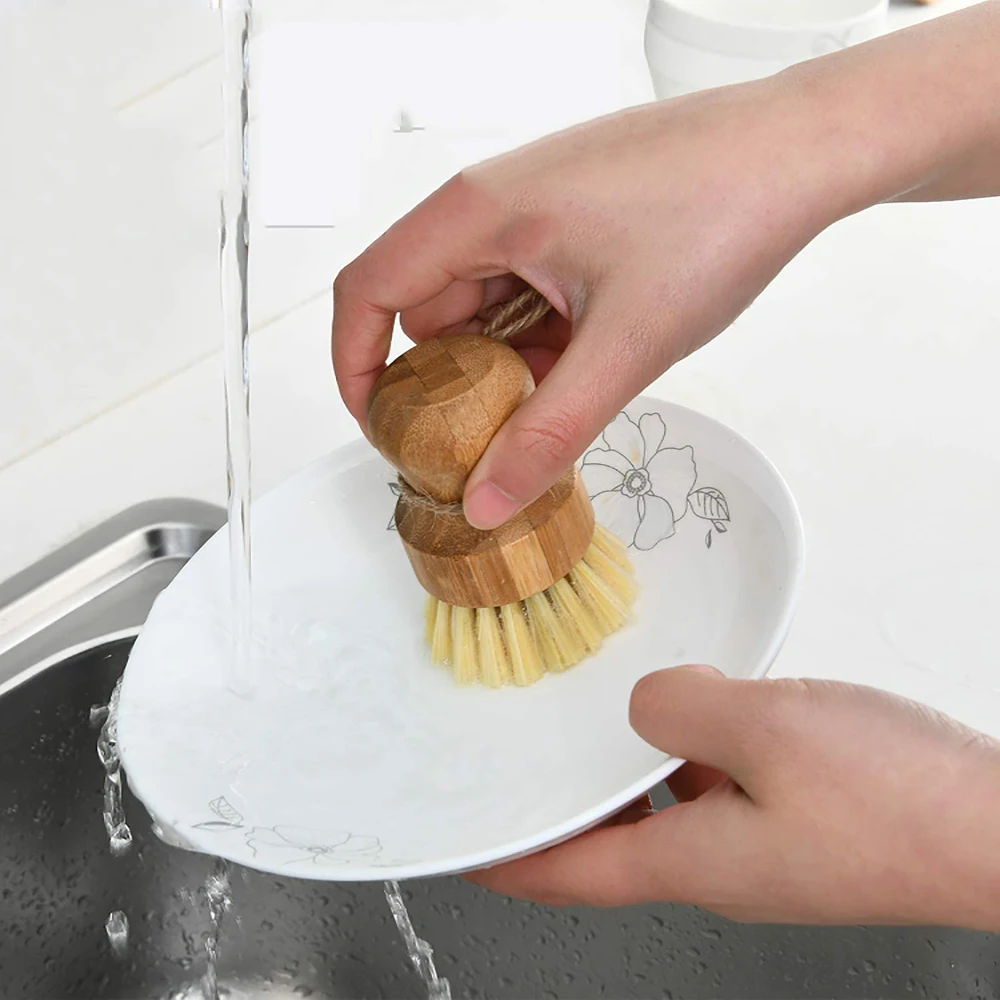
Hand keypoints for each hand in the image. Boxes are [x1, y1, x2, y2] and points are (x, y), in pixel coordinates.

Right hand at [332, 75, 860, 528]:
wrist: (801, 150)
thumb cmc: (718, 212)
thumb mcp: (625, 345)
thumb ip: (548, 432)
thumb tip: (485, 501)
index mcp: (478, 214)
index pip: (368, 293)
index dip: (355, 370)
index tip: (381, 432)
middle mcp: (493, 205)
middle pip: (426, 310)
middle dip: (445, 386)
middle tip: (484, 447)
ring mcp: (535, 213)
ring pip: (483, 308)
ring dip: (503, 367)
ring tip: (554, 408)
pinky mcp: (571, 225)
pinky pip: (526, 294)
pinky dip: (540, 341)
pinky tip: (583, 370)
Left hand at [467, 666, 999, 931]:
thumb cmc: (895, 803)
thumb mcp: (764, 730)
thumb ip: (681, 710)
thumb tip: (649, 705)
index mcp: (692, 861)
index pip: (570, 873)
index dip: (510, 862)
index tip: (469, 848)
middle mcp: (721, 868)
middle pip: (613, 846)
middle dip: (565, 811)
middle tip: (531, 764)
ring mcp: (765, 851)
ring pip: (667, 813)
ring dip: (629, 776)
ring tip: (609, 723)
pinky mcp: (803, 828)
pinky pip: (719, 792)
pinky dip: (692, 758)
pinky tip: (706, 714)